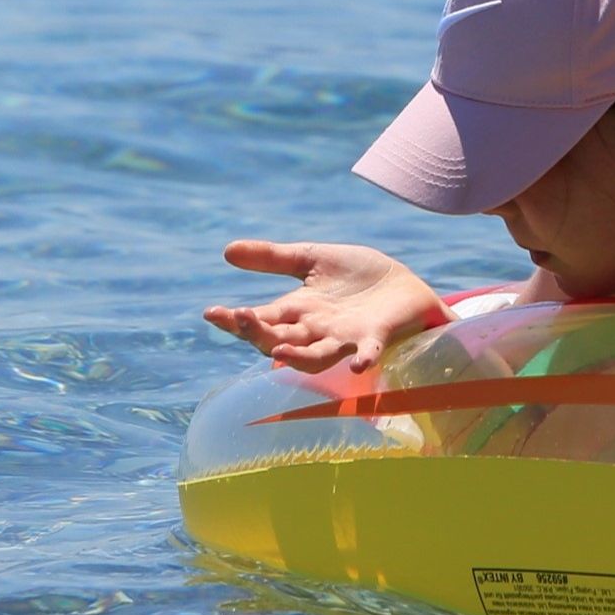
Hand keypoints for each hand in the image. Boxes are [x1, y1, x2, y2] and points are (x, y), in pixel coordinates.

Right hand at [204, 240, 451, 374]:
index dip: (236, 320)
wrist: (404, 286)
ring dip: (296, 356)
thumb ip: (272, 258)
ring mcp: (345, 337)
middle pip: (279, 339)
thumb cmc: (358, 276)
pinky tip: (358, 364)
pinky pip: (368, 353)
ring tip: (277, 350)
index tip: (210, 313)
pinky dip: (363, 359)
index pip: (260, 319)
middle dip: (257, 333)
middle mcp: (317, 330)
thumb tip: (226, 251)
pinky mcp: (375, 337)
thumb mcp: (312, 258)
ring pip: (314, 356)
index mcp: (299, 310)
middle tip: (237, 318)